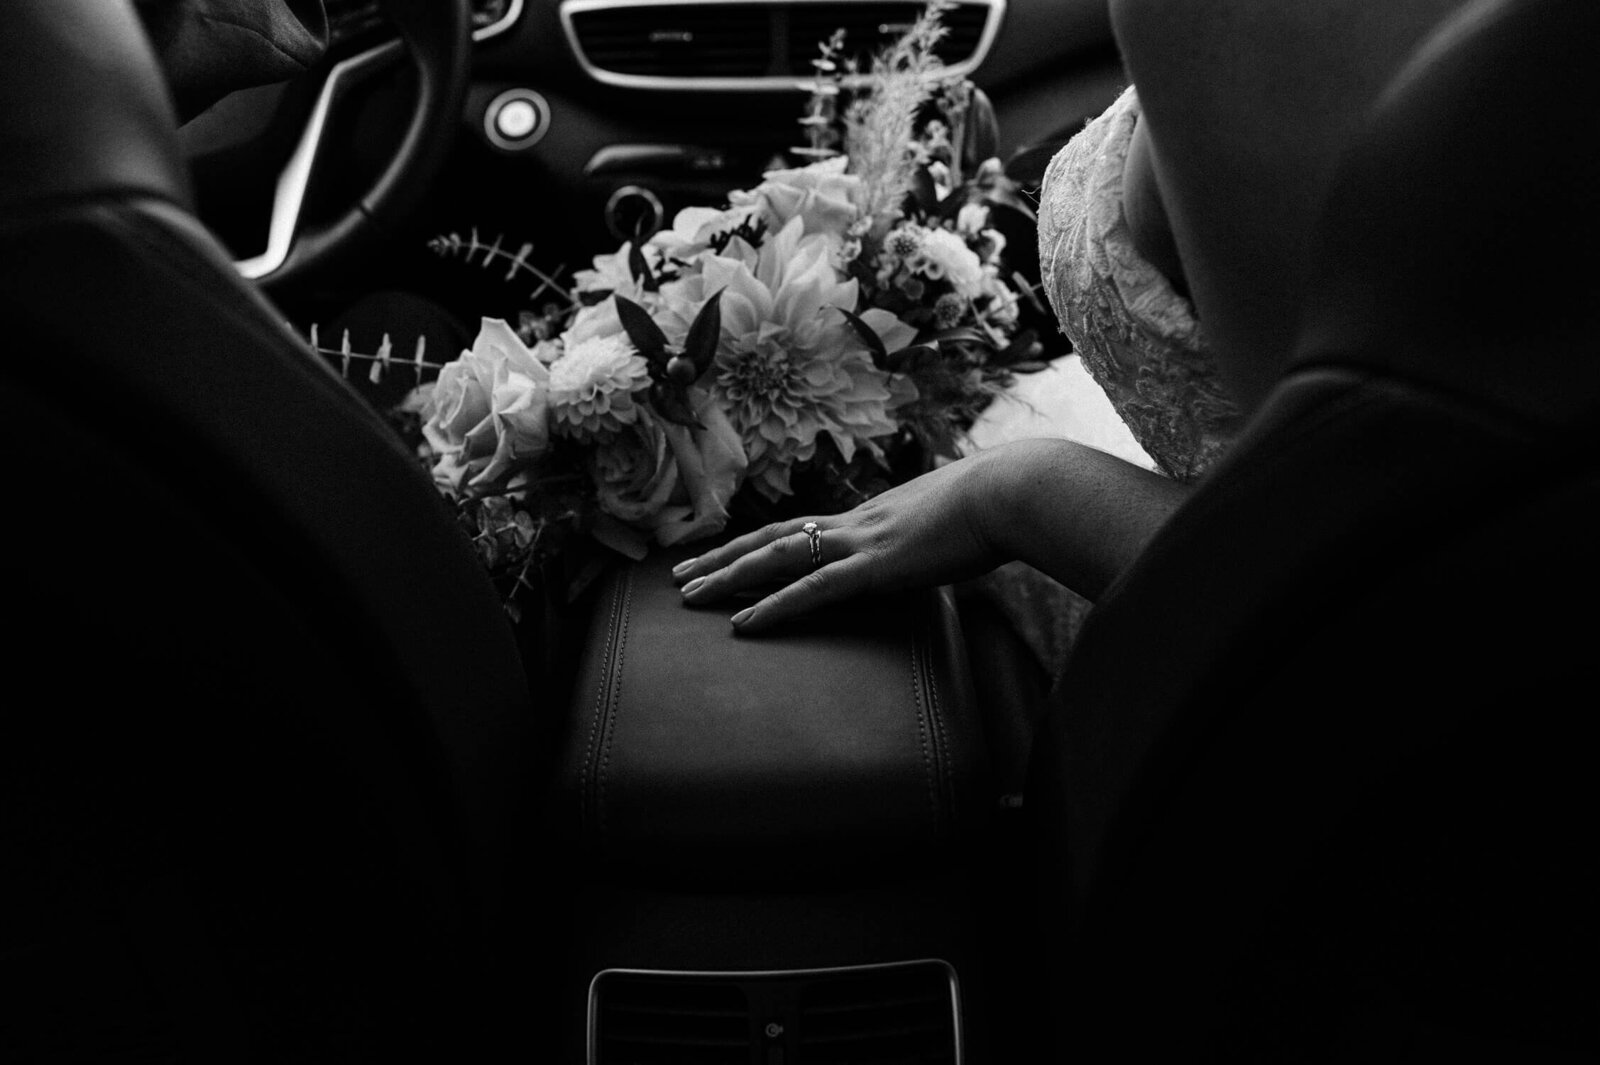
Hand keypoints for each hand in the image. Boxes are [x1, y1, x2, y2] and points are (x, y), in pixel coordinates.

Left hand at [672, 451, 1005, 632]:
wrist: (1016, 490)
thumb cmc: (999, 507)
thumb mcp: (955, 523)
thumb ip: (933, 538)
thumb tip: (939, 549)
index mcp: (872, 515)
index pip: (803, 528)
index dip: (760, 541)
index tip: (726, 553)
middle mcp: (856, 522)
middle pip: (773, 537)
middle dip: (723, 557)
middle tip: (680, 574)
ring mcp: (862, 541)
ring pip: (777, 557)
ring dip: (729, 577)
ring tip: (689, 595)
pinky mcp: (877, 567)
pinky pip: (812, 590)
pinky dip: (773, 606)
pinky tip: (742, 624)